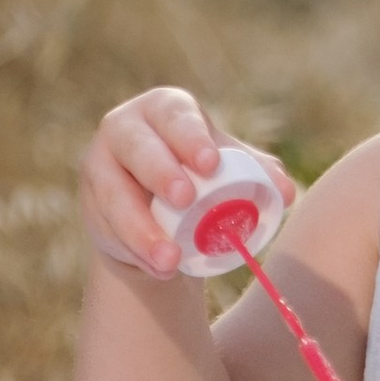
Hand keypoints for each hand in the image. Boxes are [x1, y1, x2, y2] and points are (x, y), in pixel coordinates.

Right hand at [78, 88, 292, 280]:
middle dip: (160, 171)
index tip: (209, 163)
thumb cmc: (199, 176)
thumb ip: (258, 176)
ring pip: (116, 196)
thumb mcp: (227, 169)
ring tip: (170, 260)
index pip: (175, 116)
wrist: (154, 209)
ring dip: (142, 230)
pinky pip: (109, 230)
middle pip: (137, 147)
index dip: (189, 137)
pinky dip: (136, 252)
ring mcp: (101, 166)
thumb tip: (287, 193)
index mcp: (164, 110)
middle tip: (185, 198)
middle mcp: (125, 129)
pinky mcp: (91, 205)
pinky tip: (157, 270)